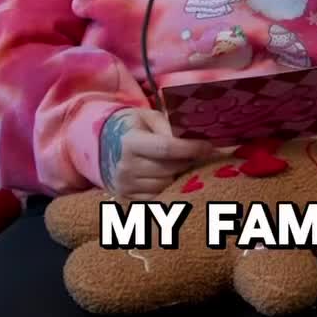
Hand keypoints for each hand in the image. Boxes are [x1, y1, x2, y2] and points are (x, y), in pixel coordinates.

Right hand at [99, 107, 213, 199]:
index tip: (209, 147)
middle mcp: (125, 166)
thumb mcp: (148, 117)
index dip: (191, 148)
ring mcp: (126, 185)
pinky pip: (158, 197)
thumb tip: (190, 139)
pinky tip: (171, 177)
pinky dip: (169, 188)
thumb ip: (168, 125)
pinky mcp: (129, 198)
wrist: (108, 145)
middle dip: (188, 162)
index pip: (166, 148)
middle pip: (169, 169)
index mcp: (130, 142)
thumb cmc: (134, 128)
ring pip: (166, 185)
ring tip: (181, 164)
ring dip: (179, 175)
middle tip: (198, 155)